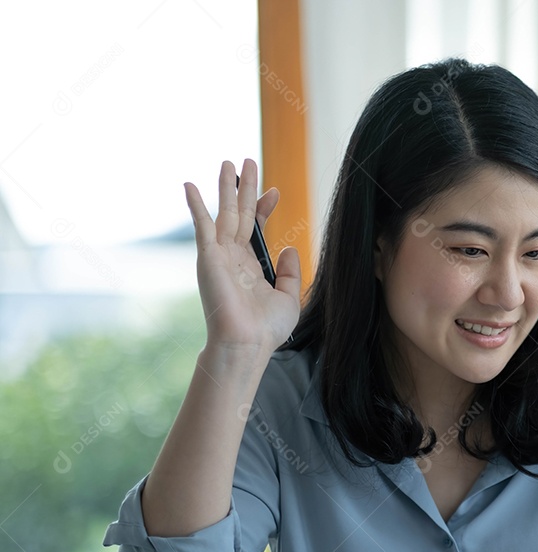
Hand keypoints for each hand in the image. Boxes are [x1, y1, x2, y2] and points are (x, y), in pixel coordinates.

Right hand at [184, 159, 300, 356]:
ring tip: (228, 162)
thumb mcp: (288, 297)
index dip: (264, 207)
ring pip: (224, 213)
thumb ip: (289, 271)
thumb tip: (288, 248)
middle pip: (240, 213)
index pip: (256, 228)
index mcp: (250, 265)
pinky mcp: (208, 258)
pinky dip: (196, 205)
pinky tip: (190, 186)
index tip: (274, 191)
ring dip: (225, 188)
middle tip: (247, 161)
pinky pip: (202, 226)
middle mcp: (233, 257)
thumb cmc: (265, 329)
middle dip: (244, 187)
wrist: (247, 344)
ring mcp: (219, 256)